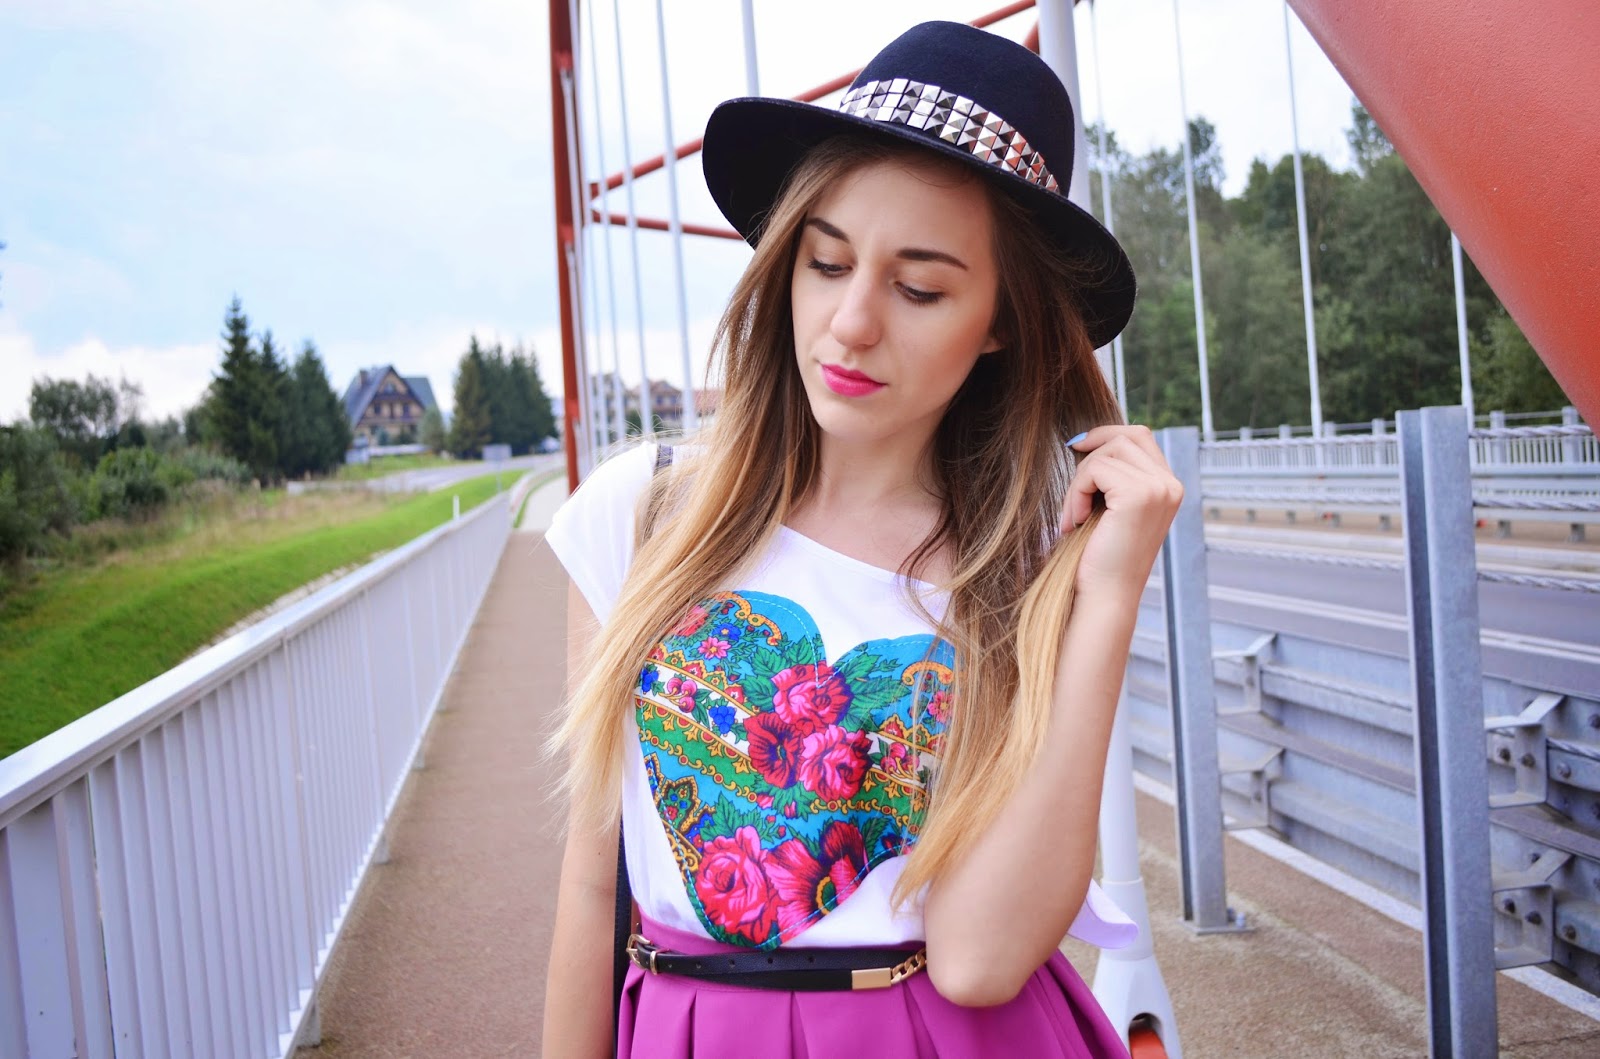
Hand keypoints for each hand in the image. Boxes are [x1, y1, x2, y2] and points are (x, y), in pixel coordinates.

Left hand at [1061, 425, 1183, 599]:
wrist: (1106, 595)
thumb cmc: (1102, 556)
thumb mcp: (1112, 507)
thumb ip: (1114, 475)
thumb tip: (1086, 439)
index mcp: (1169, 487)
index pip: (1140, 437)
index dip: (1106, 435)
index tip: (1077, 447)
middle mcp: (1170, 485)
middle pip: (1125, 437)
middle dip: (1090, 457)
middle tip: (1073, 496)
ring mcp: (1159, 488)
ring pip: (1106, 452)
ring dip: (1078, 482)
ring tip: (1073, 516)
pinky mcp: (1138, 494)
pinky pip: (1095, 469)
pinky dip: (1075, 493)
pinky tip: (1075, 522)